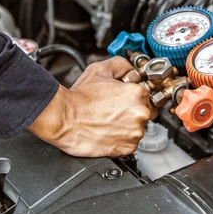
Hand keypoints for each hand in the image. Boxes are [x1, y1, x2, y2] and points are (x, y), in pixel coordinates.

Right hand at [28, 56, 155, 157]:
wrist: (64, 118)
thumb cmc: (80, 97)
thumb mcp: (101, 69)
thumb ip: (122, 65)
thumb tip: (131, 69)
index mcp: (138, 93)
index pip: (148, 94)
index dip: (135, 95)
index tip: (125, 98)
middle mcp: (140, 113)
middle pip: (146, 111)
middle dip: (133, 110)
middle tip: (115, 109)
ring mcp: (135, 132)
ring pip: (139, 127)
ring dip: (128, 125)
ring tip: (108, 120)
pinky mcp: (127, 148)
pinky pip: (131, 142)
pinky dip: (122, 138)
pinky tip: (108, 130)